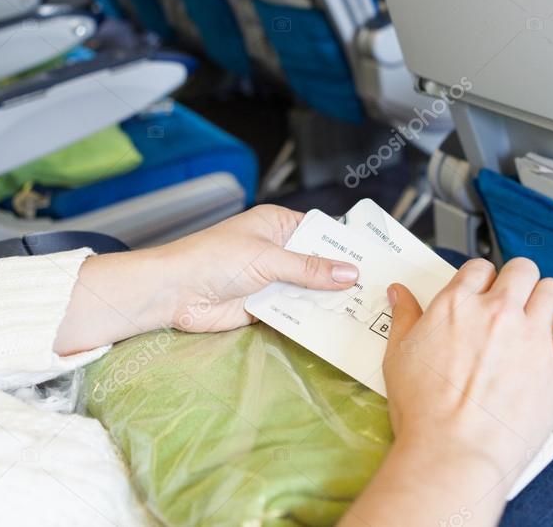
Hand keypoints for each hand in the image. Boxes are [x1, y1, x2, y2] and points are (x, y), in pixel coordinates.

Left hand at [54, 205, 359, 353]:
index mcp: (278, 225)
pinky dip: (311, 318)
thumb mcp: (268, 258)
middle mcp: (278, 251)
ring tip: (366, 311)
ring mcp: (272, 280)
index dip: (346, 246)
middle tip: (378, 291)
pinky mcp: (264, 306)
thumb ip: (309, 269)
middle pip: (318, 264)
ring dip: (329, 300)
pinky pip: (294, 311)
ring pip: (309, 290)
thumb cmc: (215, 259)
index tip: (376, 259)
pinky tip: (337, 326)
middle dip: (342, 277)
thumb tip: (350, 273)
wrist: (174, 292)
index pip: (321, 233)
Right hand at [341, 258, 552, 526]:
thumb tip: (400, 293)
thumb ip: (404, 318)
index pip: (479, 268)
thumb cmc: (423, 412)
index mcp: (457, 305)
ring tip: (542, 318)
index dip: (483, 280)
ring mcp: (531, 335)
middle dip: (519, 282)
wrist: (453, 453)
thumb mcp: (398, 357)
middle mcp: (497, 311)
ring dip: (548, 299)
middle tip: (515, 303)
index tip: (484, 294)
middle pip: (522, 270)